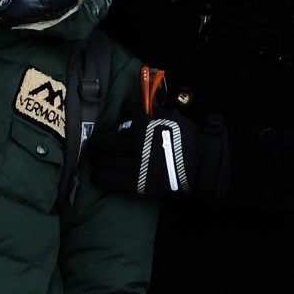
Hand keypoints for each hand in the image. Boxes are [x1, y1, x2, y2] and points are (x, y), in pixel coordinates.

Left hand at [87, 107, 228, 199]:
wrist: (200, 163)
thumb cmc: (186, 137)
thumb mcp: (168, 115)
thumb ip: (147, 112)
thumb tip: (127, 109)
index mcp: (141, 127)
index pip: (120, 122)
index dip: (114, 124)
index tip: (110, 128)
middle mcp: (133, 146)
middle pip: (106, 144)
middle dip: (97, 143)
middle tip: (93, 144)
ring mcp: (133, 166)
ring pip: (105, 161)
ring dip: (96, 159)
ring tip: (93, 158)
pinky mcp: (136, 184)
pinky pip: (111, 181)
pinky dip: (100, 177)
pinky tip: (96, 174)